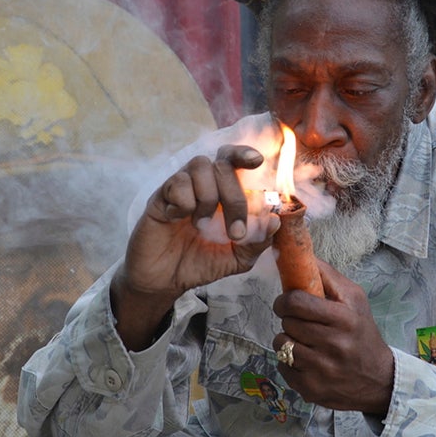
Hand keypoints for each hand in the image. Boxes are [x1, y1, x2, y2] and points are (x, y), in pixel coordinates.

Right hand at [114, 145, 279, 349]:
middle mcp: (202, 184)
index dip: (244, 154)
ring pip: (200, 166)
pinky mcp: (160, 198)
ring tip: (203, 225)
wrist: (166, 282)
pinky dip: (185, 201)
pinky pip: (176, 183)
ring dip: (209, 197)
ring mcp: (180, 188)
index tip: (257, 161)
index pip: (233, 159)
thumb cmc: (201, 263)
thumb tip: (275, 219)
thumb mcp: (237, 258)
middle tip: (235, 232)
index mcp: (222, 192)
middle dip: (235, 198)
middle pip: (223, 163)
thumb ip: (258, 241)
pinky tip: (180, 219)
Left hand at [272, 260, 394, 413]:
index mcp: (344, 318)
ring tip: (303, 341)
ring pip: (281, 345)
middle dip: (289, 319)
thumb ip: (328, 276)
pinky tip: (306, 360)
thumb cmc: (362, 332)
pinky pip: (282, 367)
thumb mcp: (355, 299)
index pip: (297, 302)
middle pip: (288, 323)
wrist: (378, 379)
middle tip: (300, 321)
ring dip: (287, 340)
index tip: (288, 302)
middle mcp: (334, 345)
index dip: (286, 300)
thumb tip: (301, 255)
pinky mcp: (311, 389)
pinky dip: (289, 362)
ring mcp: (321, 370)